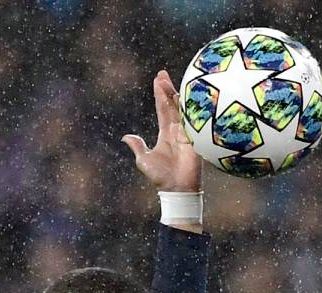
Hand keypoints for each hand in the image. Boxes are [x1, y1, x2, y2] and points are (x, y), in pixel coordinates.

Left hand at [122, 70, 202, 193]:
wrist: (176, 189)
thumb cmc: (160, 177)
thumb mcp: (144, 159)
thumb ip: (137, 146)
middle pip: (172, 105)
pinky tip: (185, 96)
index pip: (162, 109)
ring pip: (181, 109)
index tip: (158, 79)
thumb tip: (126, 137)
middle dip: (167, 89)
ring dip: (175, 95)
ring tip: (167, 81)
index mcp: (165, 134)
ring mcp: (187, 133)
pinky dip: (189, 108)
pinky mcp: (195, 139)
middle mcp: (176, 131)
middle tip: (162, 74)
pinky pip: (192, 120)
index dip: (160, 94)